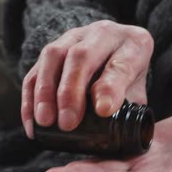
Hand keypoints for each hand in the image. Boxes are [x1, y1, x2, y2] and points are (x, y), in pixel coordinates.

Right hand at [21, 20, 153, 137]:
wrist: (118, 54)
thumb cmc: (131, 80)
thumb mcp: (141, 93)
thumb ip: (133, 111)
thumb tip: (123, 138)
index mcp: (134, 44)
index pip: (121, 63)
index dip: (110, 87)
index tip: (104, 111)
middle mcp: (104, 33)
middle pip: (82, 56)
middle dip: (71, 91)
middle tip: (68, 123)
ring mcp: (75, 36)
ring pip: (54, 56)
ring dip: (46, 91)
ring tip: (45, 121)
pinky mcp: (52, 49)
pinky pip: (36, 69)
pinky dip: (30, 96)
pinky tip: (32, 121)